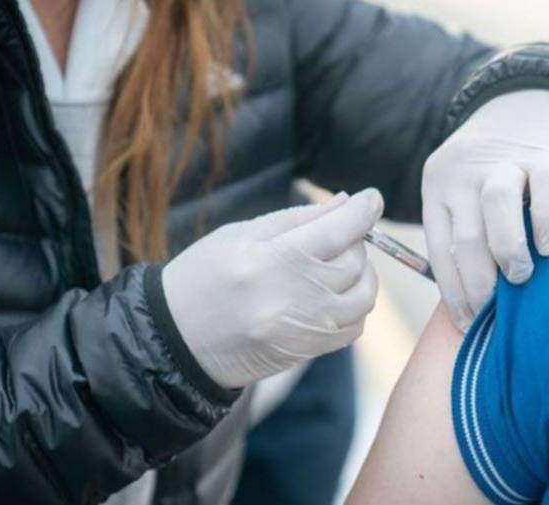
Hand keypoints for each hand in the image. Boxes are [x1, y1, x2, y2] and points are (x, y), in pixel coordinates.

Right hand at [162, 188, 383, 388]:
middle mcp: (293, 297)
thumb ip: (296, 218)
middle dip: (355, 241)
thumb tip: (345, 202)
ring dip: (362, 275)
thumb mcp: (240, 234)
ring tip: (339, 265)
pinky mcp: (308, 351)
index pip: (338, 231)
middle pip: (354, 261)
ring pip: (363, 296)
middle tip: (337, 234)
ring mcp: (304, 329)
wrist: (177, 340)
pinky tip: (334, 295)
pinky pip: (354, 327)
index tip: (371, 197)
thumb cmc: (203, 278)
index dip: (363, 210)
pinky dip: (354, 306)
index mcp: (271, 260)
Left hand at [422, 90, 548, 329]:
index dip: (453, 292)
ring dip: (507, 251)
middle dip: (478, 284)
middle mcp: (463, 174)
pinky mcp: (543, 154)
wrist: (527, 105)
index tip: (467, 324)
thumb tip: (473, 304)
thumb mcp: (464, 193)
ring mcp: (503, 161)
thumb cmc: (494, 172)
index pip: (439, 249)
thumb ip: (464, 234)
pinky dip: (547, 220)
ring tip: (521, 277)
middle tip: (495, 313)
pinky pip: (545, 189)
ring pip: (496, 207)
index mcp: (438, 189)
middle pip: (465, 235)